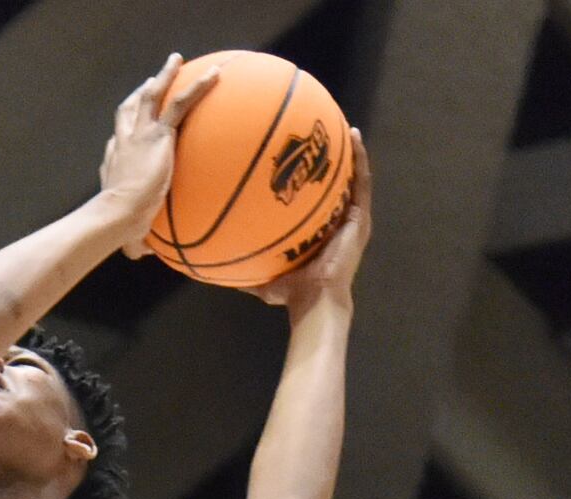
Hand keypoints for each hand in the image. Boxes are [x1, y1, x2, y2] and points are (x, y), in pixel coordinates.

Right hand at [99, 55, 222, 242]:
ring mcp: (140, 134)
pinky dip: (198, 88)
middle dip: (140, 93)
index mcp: (115, 163)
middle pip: (130, 109)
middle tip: (151, 81)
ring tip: (177, 60)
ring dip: (165, 76)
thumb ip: (136, 241)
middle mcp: (124, 142)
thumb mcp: (129, 236)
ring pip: (152, 96)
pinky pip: (181, 103)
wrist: (117, 216)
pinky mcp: (158, 134)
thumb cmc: (119, 232)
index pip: (119, 140)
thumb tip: (141, 255)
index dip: (126, 130)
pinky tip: (216, 76)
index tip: (135, 125)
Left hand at [256, 135, 371, 310]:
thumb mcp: (260, 273)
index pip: (312, 198)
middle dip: (326, 158)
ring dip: (348, 151)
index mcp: (316, 230)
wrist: (314, 301)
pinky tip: (353, 136)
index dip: (305, 177)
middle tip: (316, 133)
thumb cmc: (290, 292)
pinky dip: (359, 158)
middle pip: (333, 183)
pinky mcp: (360, 218)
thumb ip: (241, 263)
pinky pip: (362, 182)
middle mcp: (335, 221)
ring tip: (339, 125)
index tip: (293, 154)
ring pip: (352, 177)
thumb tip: (208, 262)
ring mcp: (350, 218)